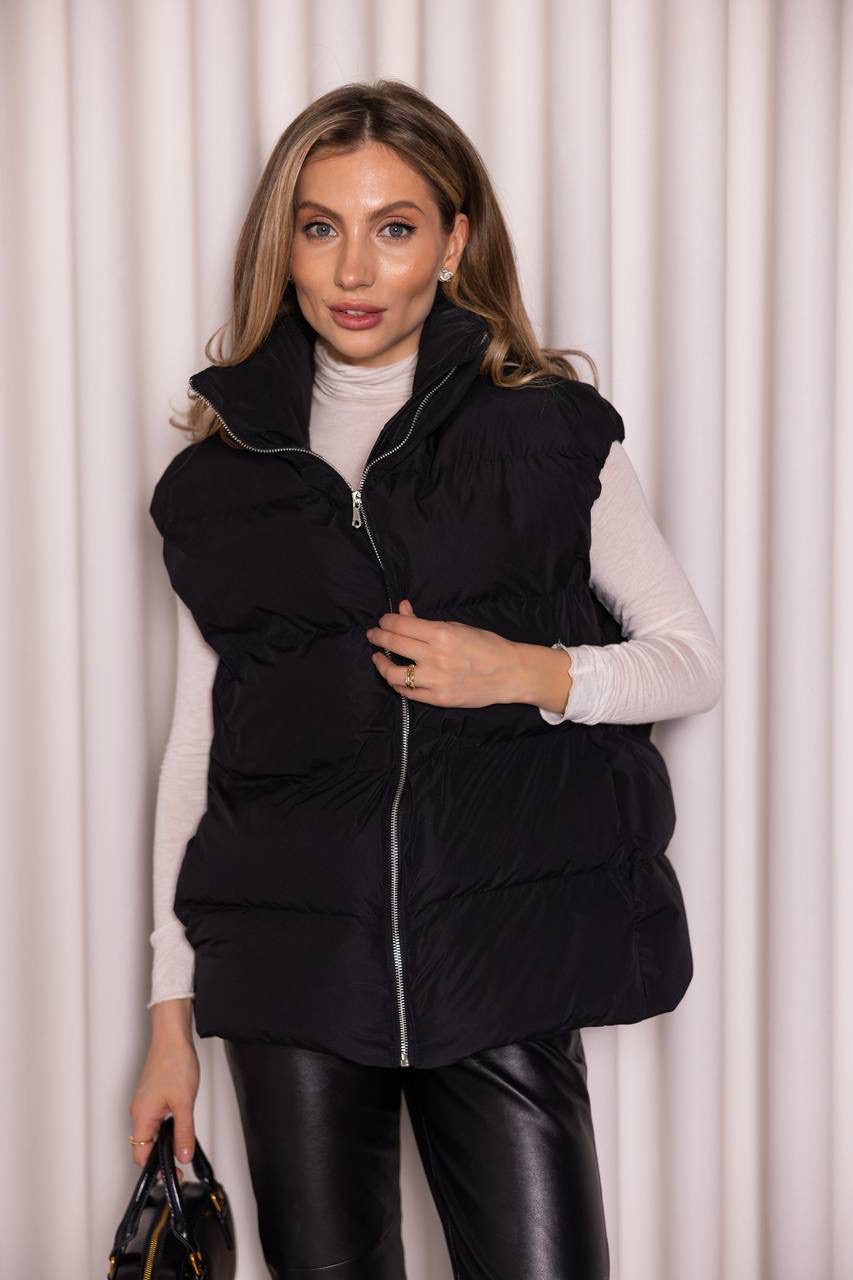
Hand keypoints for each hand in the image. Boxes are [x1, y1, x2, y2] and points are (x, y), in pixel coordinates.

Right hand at [129, 1008, 199, 1181]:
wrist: (172, 1038)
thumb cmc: (174, 1063)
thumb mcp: (184, 1102)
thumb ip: (184, 1132)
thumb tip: (183, 1156)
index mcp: (142, 1116)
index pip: (142, 1155)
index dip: (156, 1169)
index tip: (173, 1175)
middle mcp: (139, 1112)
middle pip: (145, 1146)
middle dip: (161, 1158)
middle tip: (181, 1163)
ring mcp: (144, 1103)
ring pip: (151, 1132)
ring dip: (165, 1142)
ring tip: (182, 1145)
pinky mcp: (151, 1096)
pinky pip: (155, 1120)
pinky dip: (165, 1128)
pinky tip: (179, 1125)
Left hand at [366, 599, 525, 708]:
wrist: (509, 673)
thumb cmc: (486, 645)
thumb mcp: (456, 627)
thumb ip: (425, 621)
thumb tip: (402, 609)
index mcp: (441, 634)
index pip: (400, 625)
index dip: (386, 621)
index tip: (383, 621)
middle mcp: (435, 657)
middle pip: (393, 644)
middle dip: (378, 636)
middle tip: (373, 635)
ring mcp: (435, 681)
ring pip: (393, 673)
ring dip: (381, 663)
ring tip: (378, 658)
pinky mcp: (437, 699)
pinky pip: (407, 692)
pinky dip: (397, 683)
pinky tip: (395, 676)